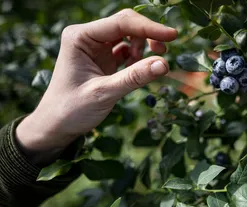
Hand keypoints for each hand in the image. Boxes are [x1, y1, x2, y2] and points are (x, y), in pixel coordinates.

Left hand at [16, 9, 176, 163]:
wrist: (56, 126)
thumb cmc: (71, 109)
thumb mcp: (104, 93)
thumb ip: (134, 77)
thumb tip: (164, 64)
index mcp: (80, 37)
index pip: (121, 23)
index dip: (149, 28)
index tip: (173, 35)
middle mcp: (88, 37)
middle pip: (126, 25)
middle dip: (148, 35)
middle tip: (165, 50)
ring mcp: (96, 48)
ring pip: (128, 36)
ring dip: (144, 46)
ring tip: (149, 65)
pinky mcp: (104, 59)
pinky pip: (127, 50)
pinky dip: (138, 58)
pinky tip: (140, 69)